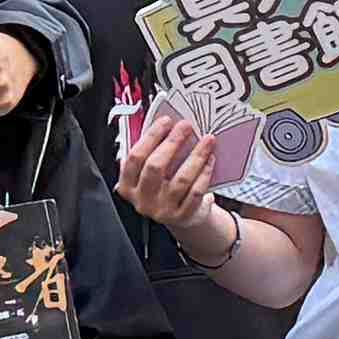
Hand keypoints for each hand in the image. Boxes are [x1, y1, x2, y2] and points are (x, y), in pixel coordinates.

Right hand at [116, 101, 233, 234]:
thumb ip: (151, 153)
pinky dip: (204, 174)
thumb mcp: (149, 174)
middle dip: (173, 142)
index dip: (150, 137)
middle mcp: (142, 200)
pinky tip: (210, 160)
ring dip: (195, 156)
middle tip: (186, 126)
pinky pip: (196, 192)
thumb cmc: (163, 189)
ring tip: (206, 141)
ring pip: (180, 179)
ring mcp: (162, 210)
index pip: (135, 157)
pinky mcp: (182, 216)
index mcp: (128, 186)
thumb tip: (167, 127)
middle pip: (155, 166)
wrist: (180, 217)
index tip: (165, 121)